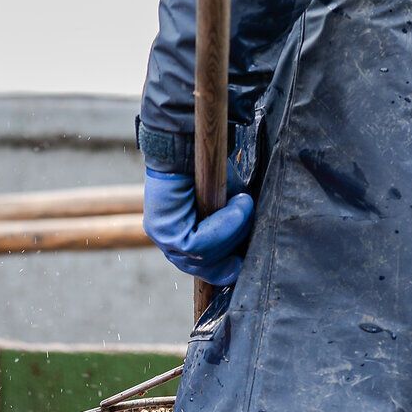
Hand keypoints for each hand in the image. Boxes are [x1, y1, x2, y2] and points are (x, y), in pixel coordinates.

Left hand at [142, 168, 255, 286]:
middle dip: (232, 245)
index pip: (202, 267)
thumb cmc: (208, 169)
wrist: (186, 141)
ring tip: (244, 203)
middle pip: (204, 266)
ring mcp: (163, 237)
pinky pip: (199, 243)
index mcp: (181, 238)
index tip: (240, 264)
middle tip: (248, 214)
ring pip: (204, 256)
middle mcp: (168, 242)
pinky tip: (237, 203)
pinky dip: (224, 226)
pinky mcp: (164, 229)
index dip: (223, 270)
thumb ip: (232, 227)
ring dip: (232, 230)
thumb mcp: (226, 204)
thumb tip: (246, 252)